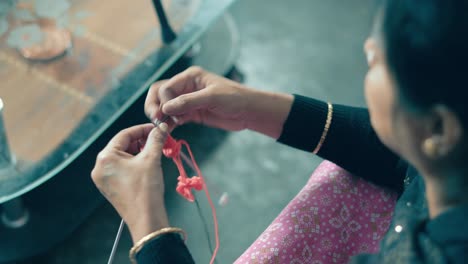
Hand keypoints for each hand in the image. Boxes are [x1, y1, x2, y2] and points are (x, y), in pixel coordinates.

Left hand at [91, 123, 169, 242]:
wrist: (146, 218)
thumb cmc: (145, 189)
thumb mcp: (151, 159)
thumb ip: (155, 139)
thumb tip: (161, 128)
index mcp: (105, 157)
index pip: (125, 135)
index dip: (143, 130)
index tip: (157, 129)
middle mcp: (100, 167)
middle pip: (122, 145)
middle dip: (141, 142)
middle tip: (158, 141)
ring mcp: (104, 178)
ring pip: (123, 157)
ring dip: (139, 152)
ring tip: (155, 153)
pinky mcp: (110, 187)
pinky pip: (122, 168)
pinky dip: (134, 163)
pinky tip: (148, 165)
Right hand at [145, 66, 293, 137]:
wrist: (249, 111)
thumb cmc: (234, 98)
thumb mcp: (212, 97)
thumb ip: (188, 102)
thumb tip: (165, 109)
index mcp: (190, 77)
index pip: (166, 87)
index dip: (163, 101)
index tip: (166, 114)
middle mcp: (186, 87)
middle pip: (160, 94)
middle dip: (155, 106)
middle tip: (156, 121)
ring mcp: (188, 101)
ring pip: (166, 107)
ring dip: (161, 117)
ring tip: (162, 129)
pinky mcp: (192, 114)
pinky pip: (175, 117)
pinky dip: (170, 124)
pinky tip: (168, 131)